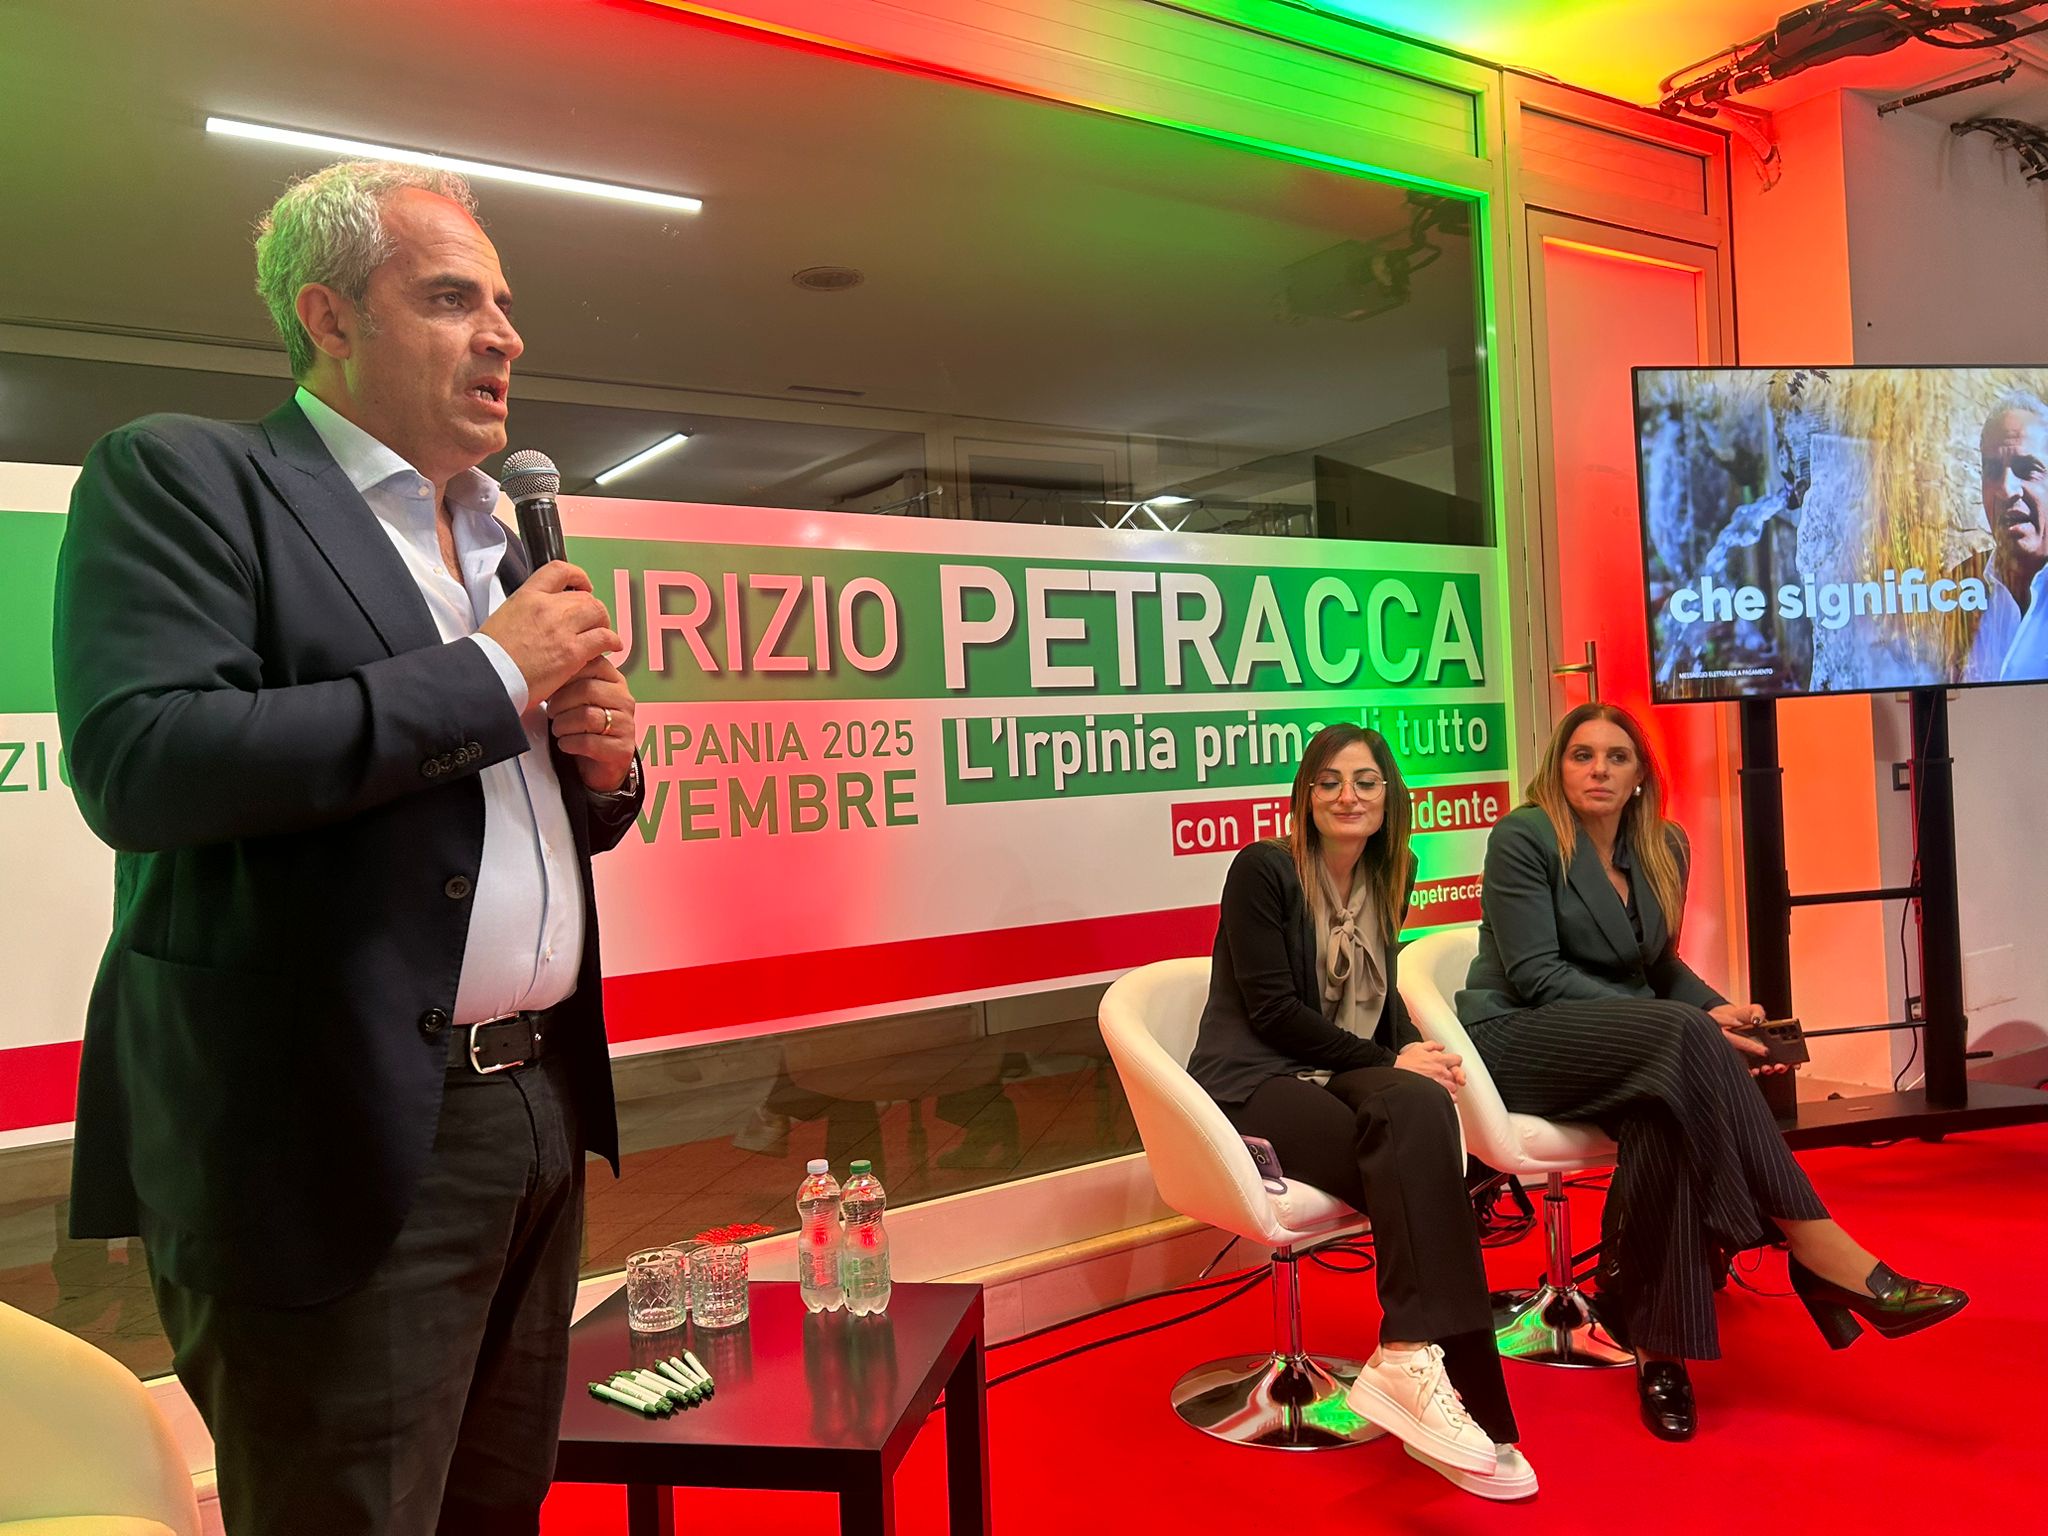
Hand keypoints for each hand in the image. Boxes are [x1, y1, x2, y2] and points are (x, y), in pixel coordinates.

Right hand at [479, 562, 622, 704]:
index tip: (583, 586)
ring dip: (603, 623)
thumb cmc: (491, 656)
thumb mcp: (503, 618)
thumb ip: (527, 612)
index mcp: (527, 596)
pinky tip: (612, 647)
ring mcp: (562, 628)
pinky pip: (604, 638)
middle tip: (593, 622)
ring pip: (598, 612)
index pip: (559, 570)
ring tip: (603, 635)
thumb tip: (538, 620)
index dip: (577, 576)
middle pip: (584, 596)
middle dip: (592, 609)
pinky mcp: (572, 651)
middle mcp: (547, 606)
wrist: (488, 676)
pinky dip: (612, 641)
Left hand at [547, 656, 637, 791]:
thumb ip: (572, 678)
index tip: (554, 687)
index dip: (568, 675)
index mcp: (615, 681)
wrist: (599, 762)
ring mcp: (626, 724)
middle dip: (561, 702)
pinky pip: (589, 742)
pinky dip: (570, 743)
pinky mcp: (622, 748)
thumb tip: (549, 663)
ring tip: (558, 729)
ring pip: (587, 716)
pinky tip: (566, 744)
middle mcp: (625, 700)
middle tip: (552, 712)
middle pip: (587, 690)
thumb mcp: (579, 697)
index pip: (594, 664)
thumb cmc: (585, 726)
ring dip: (563, 725)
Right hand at [1394, 1040, 1465, 1096]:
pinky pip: (1450, 1097)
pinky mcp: (1435, 1093)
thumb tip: (1441, 1047)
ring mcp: (1440, 1083)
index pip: (1457, 1060)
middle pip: (1457, 1075)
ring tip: (1441, 1087)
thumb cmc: (1404, 1062)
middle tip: (1444, 1078)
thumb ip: (1432, 1045)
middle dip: (1452, 1076)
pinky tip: (1441, 1095)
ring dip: (1449, 1087)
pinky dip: (1448, 1097)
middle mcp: (1441, 1071)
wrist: (1396, 1073)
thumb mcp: (1418, 1047)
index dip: (1455, 1063)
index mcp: (1439, 1059)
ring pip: (1454, 1087)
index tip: (1451, 1065)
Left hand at [1709, 1003, 1788, 1076]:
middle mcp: (1767, 1050)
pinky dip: (1751, 1071)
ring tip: (1765, 1068)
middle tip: (1779, 1065)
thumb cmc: (1744, 1016)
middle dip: (1781, 1066)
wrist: (1727, 1020)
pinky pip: (1749, 1068)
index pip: (1788, 1052)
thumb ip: (1758, 1013)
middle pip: (1779, 1062)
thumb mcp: (1753, 1010)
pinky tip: (1751, 1070)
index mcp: (1774, 1039)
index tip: (1796, 1063)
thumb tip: (1757, 1020)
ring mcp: (1756, 1056)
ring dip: (1767, 1070)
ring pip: (1765, 1068)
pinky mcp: (1744, 1060)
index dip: (1794, 1059)